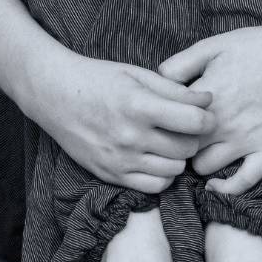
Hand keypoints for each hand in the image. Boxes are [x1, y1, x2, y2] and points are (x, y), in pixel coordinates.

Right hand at [22, 49, 215, 192]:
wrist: (54, 96)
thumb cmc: (96, 80)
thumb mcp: (136, 75)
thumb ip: (174, 90)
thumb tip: (208, 102)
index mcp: (138, 106)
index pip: (195, 122)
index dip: (207, 118)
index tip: (203, 115)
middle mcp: (130, 137)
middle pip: (187, 148)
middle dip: (193, 138)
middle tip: (184, 128)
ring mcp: (119, 159)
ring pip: (174, 170)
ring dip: (178, 158)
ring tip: (168, 143)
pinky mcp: (110, 174)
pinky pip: (153, 187)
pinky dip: (162, 176)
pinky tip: (155, 160)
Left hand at [159, 18, 261, 194]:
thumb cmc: (255, 46)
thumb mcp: (209, 46)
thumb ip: (176, 65)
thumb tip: (154, 83)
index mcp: (204, 100)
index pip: (166, 125)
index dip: (160, 125)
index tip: (161, 123)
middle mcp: (222, 124)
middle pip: (180, 149)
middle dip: (174, 145)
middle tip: (176, 139)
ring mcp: (246, 140)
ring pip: (204, 167)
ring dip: (197, 161)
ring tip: (198, 152)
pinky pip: (243, 182)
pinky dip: (226, 188)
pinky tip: (215, 184)